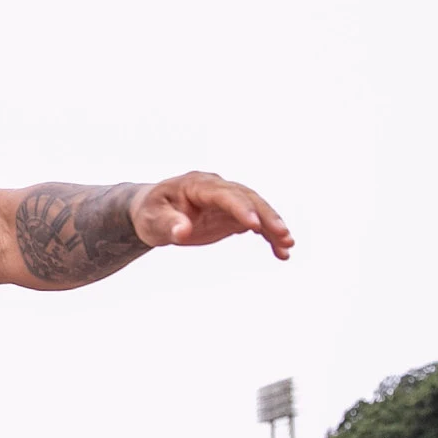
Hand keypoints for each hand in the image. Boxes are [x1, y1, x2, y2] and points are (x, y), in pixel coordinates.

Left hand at [134, 172, 293, 260]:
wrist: (154, 212)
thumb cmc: (150, 213)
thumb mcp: (152, 220)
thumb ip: (167, 224)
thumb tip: (182, 232)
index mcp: (198, 185)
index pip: (224, 194)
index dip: (240, 208)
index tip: (254, 225)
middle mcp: (218, 189)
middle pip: (248, 199)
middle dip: (266, 216)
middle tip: (283, 235)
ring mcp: (228, 201)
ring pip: (256, 209)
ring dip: (273, 227)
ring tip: (287, 246)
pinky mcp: (232, 216)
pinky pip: (255, 224)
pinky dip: (268, 236)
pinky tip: (281, 253)